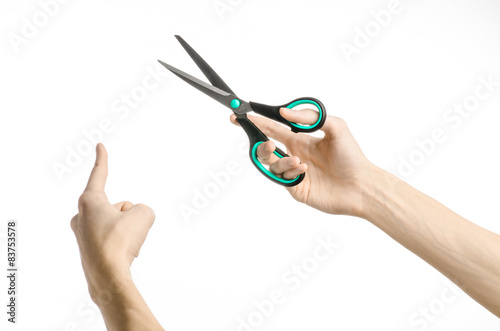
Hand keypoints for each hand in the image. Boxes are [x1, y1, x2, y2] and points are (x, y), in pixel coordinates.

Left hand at [70, 143, 155, 299]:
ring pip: (119, 223)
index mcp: (89, 201)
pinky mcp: (89, 250)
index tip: (99, 145)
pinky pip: (116, 239)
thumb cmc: (121, 242)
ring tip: (127, 246)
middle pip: (118, 205)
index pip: (99, 174)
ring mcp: (83, 234)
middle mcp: (81, 216)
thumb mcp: (144, 214)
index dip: (102, 159)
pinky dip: (124, 243)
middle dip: (130, 215)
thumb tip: (134, 218)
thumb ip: (142, 209)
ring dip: (129, 230)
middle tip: (129, 232)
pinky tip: (123, 255)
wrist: (108, 277)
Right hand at [230, 108, 374, 215]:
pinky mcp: (296, 188)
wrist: (362, 186)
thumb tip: (284, 112)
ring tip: (298, 161)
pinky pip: (281, 178)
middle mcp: (295, 154)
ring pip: (271, 164)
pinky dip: (289, 171)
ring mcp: (294, 172)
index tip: (241, 116)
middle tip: (264, 142)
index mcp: (301, 140)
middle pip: (266, 147)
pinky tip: (303, 169)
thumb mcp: (336, 127)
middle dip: (259, 143)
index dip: (257, 121)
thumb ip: (310, 117)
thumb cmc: (352, 157)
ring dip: (280, 160)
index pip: (273, 128)